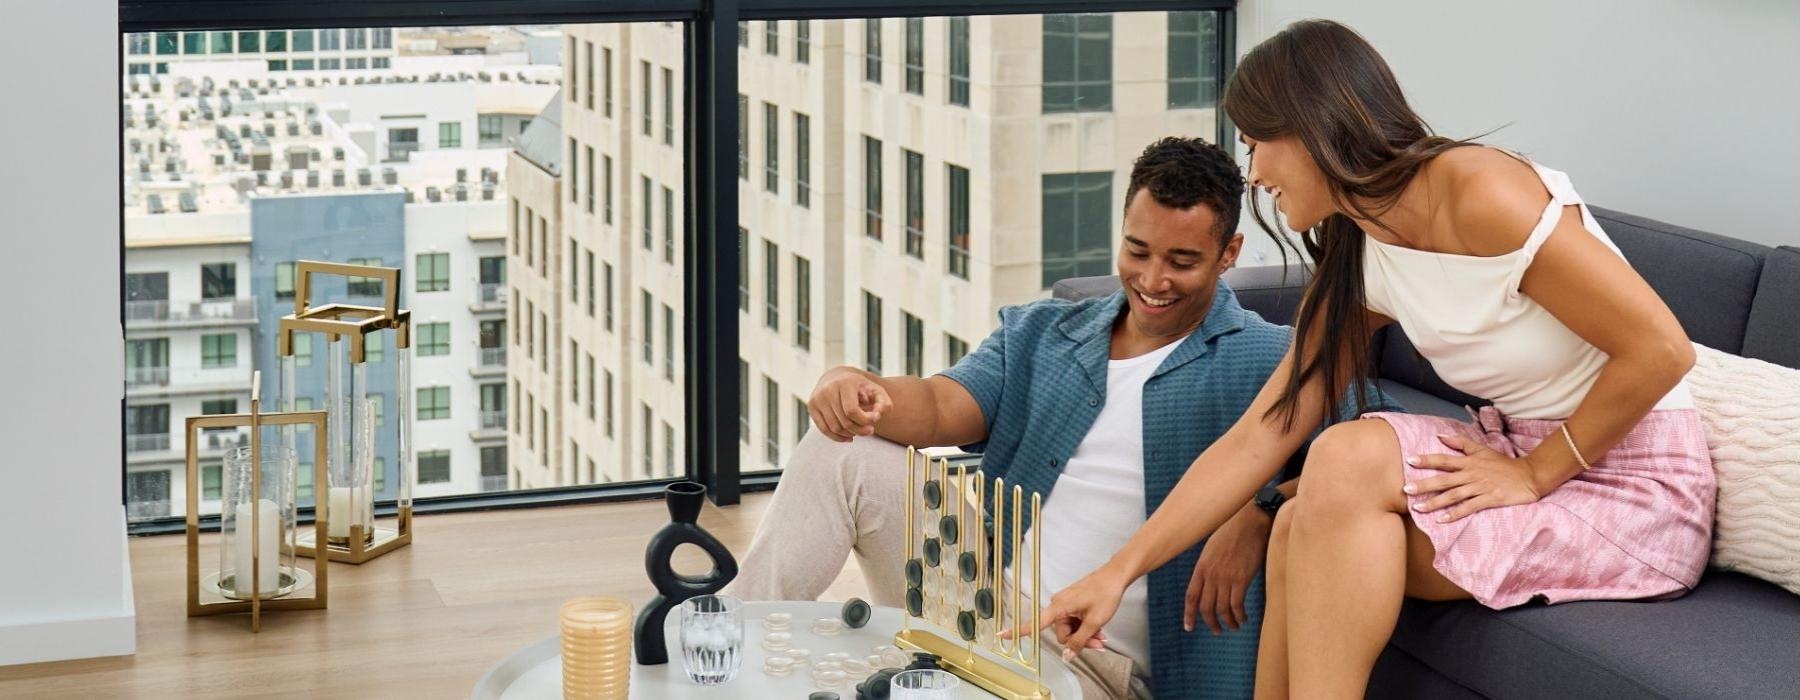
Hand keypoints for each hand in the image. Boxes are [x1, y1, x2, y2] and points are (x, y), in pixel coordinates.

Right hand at [807, 366, 892, 441]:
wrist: (836, 377)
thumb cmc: (859, 387)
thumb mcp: (875, 390)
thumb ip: (884, 402)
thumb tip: (880, 414)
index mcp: (844, 383)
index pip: (852, 411)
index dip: (865, 420)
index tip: (876, 419)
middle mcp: (828, 390)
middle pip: (844, 421)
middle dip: (860, 429)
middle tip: (870, 430)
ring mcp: (817, 398)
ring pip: (835, 428)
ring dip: (850, 434)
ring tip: (860, 431)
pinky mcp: (811, 406)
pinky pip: (824, 430)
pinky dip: (838, 437)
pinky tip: (849, 437)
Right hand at [1000, 565, 1130, 660]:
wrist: (1115, 577)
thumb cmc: (1105, 594)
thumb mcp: (1094, 622)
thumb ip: (1080, 640)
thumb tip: (1066, 656)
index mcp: (1059, 607)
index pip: (1035, 623)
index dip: (1018, 631)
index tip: (1001, 635)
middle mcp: (1058, 605)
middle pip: (1062, 633)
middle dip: (1079, 640)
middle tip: (1098, 643)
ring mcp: (1066, 604)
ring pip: (1071, 629)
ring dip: (1085, 635)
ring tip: (1102, 636)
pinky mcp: (1072, 604)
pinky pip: (1075, 622)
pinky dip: (1085, 627)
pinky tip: (1098, 629)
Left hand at [1184, 502, 1270, 633]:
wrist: (1249, 522)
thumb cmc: (1233, 532)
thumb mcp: (1212, 549)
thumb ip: (1209, 566)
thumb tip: (1210, 581)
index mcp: (1201, 567)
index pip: (1191, 596)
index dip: (1189, 614)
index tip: (1189, 627)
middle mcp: (1210, 575)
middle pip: (1205, 607)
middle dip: (1211, 623)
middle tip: (1217, 630)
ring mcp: (1225, 578)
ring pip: (1222, 610)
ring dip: (1228, 622)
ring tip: (1234, 626)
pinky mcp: (1241, 579)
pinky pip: (1237, 606)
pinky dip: (1239, 616)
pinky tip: (1243, 618)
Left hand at [1404, 433, 1542, 522]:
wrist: (1529, 476)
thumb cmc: (1502, 464)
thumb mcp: (1482, 449)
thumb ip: (1460, 443)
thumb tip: (1439, 435)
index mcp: (1469, 462)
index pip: (1444, 459)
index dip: (1427, 460)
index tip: (1410, 460)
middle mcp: (1472, 474)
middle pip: (1444, 480)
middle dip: (1424, 485)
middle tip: (1406, 489)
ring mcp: (1480, 487)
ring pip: (1454, 495)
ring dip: (1435, 502)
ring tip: (1418, 508)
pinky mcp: (1490, 499)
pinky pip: (1470, 507)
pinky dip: (1456, 513)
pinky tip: (1442, 519)